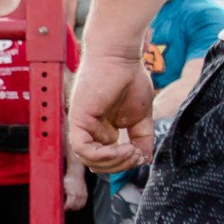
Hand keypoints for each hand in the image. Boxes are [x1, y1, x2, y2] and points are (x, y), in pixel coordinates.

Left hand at [64, 165, 88, 212]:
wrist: (76, 174)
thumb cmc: (68, 179)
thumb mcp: (62, 186)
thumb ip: (61, 194)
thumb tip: (58, 201)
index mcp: (73, 194)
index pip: (69, 205)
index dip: (65, 208)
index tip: (61, 208)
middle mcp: (79, 195)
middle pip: (74, 207)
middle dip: (69, 209)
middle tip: (64, 208)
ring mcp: (83, 195)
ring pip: (79, 206)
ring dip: (74, 208)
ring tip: (69, 207)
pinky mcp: (86, 195)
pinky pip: (83, 203)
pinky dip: (79, 206)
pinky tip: (75, 205)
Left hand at [68, 50, 155, 174]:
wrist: (121, 57)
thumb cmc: (130, 80)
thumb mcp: (141, 117)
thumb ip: (142, 138)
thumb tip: (144, 160)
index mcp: (102, 130)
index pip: (105, 160)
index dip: (123, 164)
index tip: (140, 154)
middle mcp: (90, 129)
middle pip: (96, 163)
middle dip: (119, 166)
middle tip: (136, 154)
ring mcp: (82, 124)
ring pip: (88, 159)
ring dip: (113, 161)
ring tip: (131, 150)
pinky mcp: (79, 118)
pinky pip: (81, 147)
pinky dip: (100, 155)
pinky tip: (119, 148)